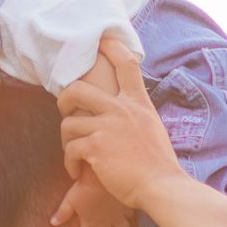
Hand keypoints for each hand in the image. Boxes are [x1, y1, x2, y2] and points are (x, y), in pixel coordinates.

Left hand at [48, 171, 129, 226]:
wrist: (103, 176)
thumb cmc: (85, 186)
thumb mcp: (70, 199)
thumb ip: (63, 212)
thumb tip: (53, 223)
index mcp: (89, 221)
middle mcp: (104, 222)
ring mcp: (117, 216)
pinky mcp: (126, 207)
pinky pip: (130, 217)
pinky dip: (129, 220)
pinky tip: (129, 220)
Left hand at [56, 35, 181, 212]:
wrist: (161, 185)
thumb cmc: (157, 164)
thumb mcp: (152, 127)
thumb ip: (136, 115)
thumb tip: (123, 111)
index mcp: (138, 102)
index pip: (126, 64)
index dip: (112, 48)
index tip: (101, 40)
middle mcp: (122, 109)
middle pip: (78, 88)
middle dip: (64, 99)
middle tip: (65, 111)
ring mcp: (108, 126)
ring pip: (69, 123)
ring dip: (67, 141)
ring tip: (75, 155)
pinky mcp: (96, 146)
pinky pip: (70, 149)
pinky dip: (70, 163)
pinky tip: (77, 171)